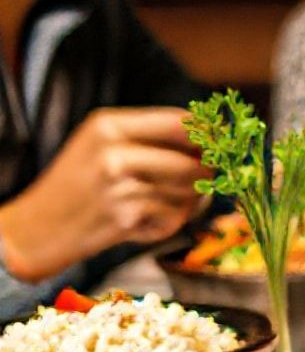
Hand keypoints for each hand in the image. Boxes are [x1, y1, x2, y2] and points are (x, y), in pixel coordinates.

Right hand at [0, 107, 205, 281]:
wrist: (37, 229)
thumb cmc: (78, 183)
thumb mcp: (102, 143)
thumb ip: (151, 135)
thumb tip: (214, 137)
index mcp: (109, 125)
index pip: (182, 122)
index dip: (209, 137)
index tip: (221, 147)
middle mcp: (115, 152)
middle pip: (195, 162)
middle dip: (204, 176)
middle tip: (197, 183)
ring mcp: (121, 186)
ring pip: (190, 192)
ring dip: (186, 202)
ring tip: (157, 203)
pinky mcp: (126, 218)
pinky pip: (175, 218)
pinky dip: (167, 223)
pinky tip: (141, 221)